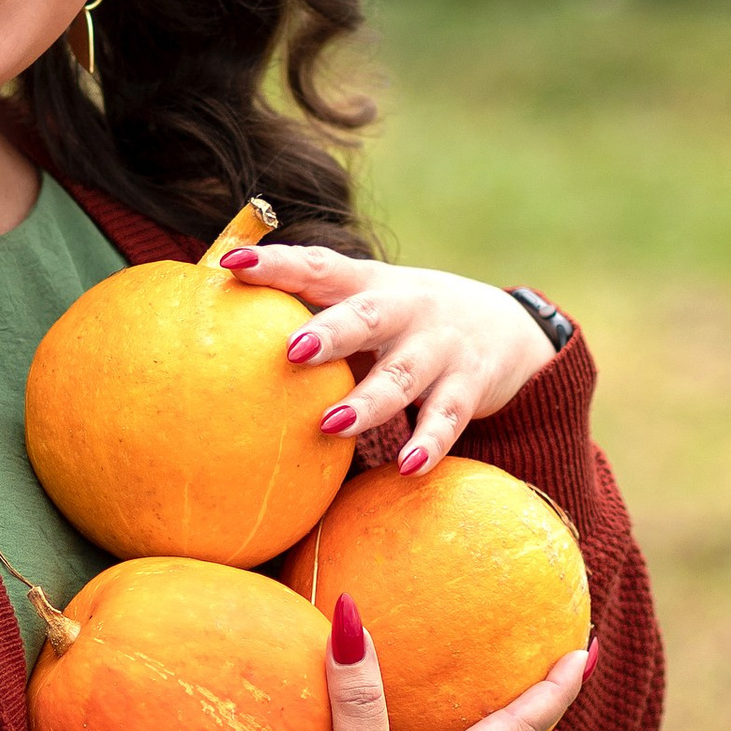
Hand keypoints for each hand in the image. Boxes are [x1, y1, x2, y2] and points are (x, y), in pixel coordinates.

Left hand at [223, 241, 559, 473]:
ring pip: (403, 376)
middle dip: (330, 332)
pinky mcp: (470, 385)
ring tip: (332, 425)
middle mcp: (407, 309)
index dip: (277, 263)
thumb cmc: (407, 320)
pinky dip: (429, 443)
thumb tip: (221, 327)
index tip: (231, 262)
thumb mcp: (369, 301)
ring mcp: (441, 347)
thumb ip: (315, 309)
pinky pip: (448, 418)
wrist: (508, 328)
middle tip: (291, 350)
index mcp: (372, 283)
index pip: (320, 266)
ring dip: (368, 401)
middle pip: (366, 316)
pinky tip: (407, 467)